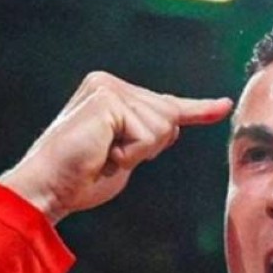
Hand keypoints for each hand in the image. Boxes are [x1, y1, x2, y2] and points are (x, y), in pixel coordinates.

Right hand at [0, 72, 231, 222]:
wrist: (47, 188)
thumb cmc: (80, 180)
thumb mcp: (124, 158)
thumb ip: (146, 140)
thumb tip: (172, 127)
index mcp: (111, 94)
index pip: (164, 104)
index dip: (199, 109)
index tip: (225, 106)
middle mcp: (109, 83)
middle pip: (170, 118)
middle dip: (148, 149)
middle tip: (108, 159)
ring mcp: (108, 88)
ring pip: (162, 127)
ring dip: (136, 153)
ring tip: (102, 156)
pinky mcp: (108, 99)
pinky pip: (147, 135)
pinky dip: (130, 154)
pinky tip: (102, 154)